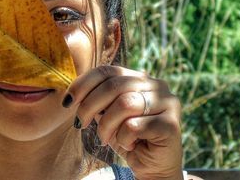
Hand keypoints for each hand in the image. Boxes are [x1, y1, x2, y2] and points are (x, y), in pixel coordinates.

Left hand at [63, 66, 182, 179]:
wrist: (153, 168)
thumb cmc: (129, 138)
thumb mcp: (107, 115)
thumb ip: (97, 99)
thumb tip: (74, 93)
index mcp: (141, 78)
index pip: (108, 71)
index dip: (84, 84)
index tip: (68, 101)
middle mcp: (157, 85)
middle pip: (114, 85)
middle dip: (89, 106)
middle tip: (80, 124)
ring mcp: (167, 103)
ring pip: (125, 104)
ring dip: (106, 125)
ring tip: (104, 139)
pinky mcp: (171, 124)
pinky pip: (135, 126)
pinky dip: (124, 138)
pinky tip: (129, 145)